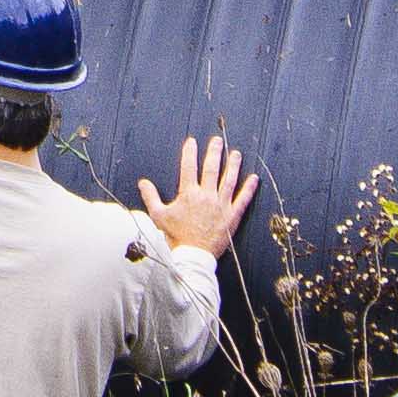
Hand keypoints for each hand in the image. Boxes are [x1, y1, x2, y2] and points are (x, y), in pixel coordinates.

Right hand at [140, 134, 256, 257]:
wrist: (193, 256)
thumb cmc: (176, 237)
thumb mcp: (158, 216)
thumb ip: (150, 197)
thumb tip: (143, 182)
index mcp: (188, 194)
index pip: (188, 167)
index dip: (189, 152)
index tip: (191, 142)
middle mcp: (206, 196)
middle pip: (211, 168)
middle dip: (214, 152)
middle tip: (217, 141)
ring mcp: (221, 205)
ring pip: (228, 180)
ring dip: (233, 165)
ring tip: (236, 154)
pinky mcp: (232, 216)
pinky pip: (243, 200)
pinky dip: (249, 188)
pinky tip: (254, 178)